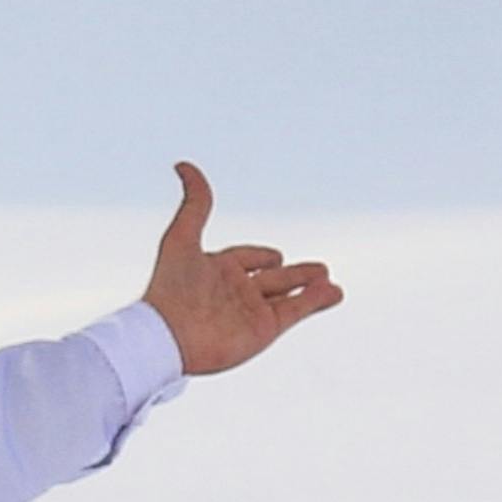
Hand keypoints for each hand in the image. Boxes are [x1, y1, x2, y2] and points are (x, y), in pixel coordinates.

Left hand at [143, 164, 342, 372]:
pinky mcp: (263, 330)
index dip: (260, 256)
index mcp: (215, 269)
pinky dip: (315, 301)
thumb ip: (194, 203)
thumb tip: (183, 165)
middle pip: (273, 279)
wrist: (168, 336)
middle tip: (320, 269)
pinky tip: (333, 293)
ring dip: (311, 289)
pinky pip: (295, 311)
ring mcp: (250, 312)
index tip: (276, 256)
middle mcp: (234, 291)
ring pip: (288, 296)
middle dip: (295, 274)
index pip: (245, 259)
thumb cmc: (170, 287)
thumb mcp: (181, 236)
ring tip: (329, 282)